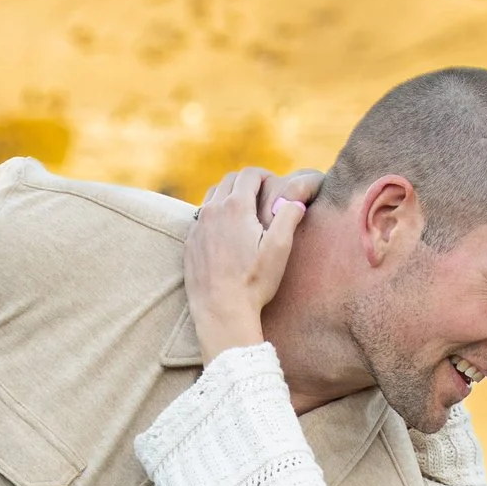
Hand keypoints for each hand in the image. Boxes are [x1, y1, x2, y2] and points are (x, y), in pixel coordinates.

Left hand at [182, 167, 318, 364]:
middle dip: (246, 183)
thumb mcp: (280, 248)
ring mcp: (198, 227)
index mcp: (236, 207)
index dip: (264, 176)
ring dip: (228, 196)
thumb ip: (289, 216)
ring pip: (212, 196)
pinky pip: (201, 218)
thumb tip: (296, 200)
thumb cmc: (254, 281)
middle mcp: (212, 210)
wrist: (221, 311)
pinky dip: (214, 215)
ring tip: (243, 212)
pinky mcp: (190, 244)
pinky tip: (226, 233)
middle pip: (229, 180)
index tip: (273, 186)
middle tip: (261, 196)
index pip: (249, 174)